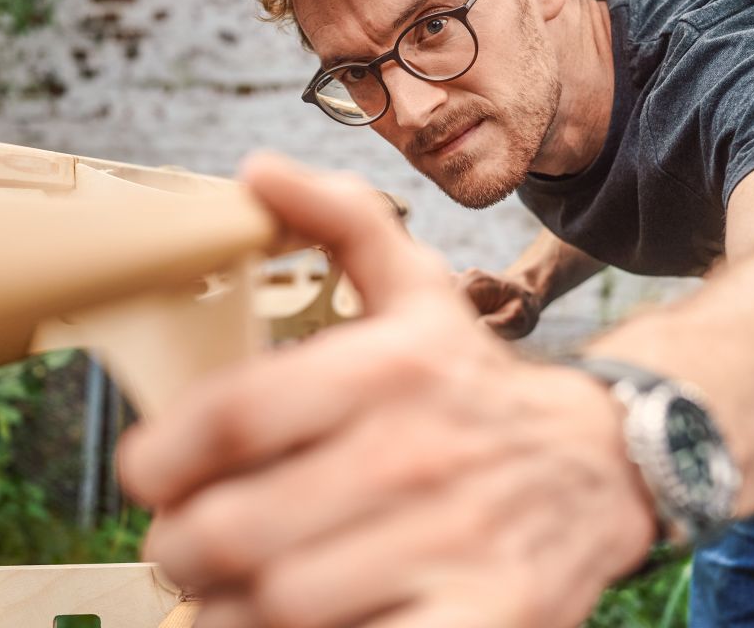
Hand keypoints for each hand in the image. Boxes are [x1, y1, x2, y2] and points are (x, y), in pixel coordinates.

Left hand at [118, 153, 655, 627]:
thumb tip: (257, 171)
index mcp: (386, 367)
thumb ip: (341, 222)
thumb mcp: (421, 289)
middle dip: (181, 548)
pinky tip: (297, 624)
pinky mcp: (487, 616)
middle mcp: (417, 452)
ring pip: (278, 608)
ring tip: (230, 593)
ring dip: (227, 611)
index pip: (230, 417)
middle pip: (234, 530)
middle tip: (184, 547)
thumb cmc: (475, 384)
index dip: (160, 458)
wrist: (605, 462)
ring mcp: (455, 543)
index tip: (149, 477)